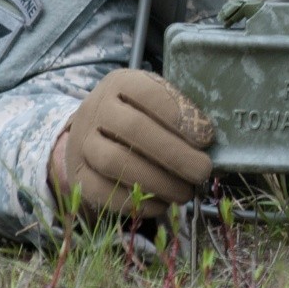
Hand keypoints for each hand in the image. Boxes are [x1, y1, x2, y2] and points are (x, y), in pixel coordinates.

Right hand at [52, 69, 214, 218]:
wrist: (93, 133)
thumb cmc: (140, 116)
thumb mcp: (158, 103)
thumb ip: (182, 116)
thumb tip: (211, 144)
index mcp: (120, 83)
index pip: (148, 93)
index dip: (179, 116)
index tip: (206, 138)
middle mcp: (96, 108)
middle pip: (133, 129)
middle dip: (174, 154)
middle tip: (203, 171)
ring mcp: (82, 142)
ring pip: (115, 162)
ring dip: (157, 181)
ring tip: (185, 192)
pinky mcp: (78, 175)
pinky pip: (103, 192)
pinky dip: (137, 202)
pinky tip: (162, 204)